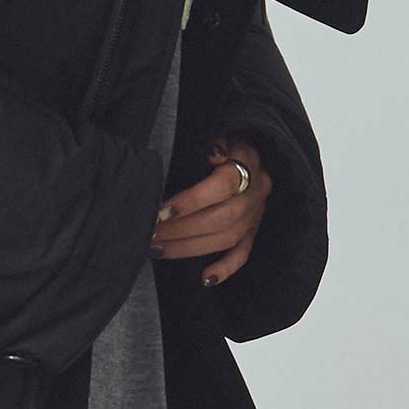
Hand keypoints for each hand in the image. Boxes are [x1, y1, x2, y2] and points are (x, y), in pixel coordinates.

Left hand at [149, 134, 271, 287]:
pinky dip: (226, 268)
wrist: (249, 148)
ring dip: (190, 248)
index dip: (190, 201)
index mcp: (248, 162)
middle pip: (222, 218)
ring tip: (158, 249)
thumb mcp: (219, 130)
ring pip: (227, 238)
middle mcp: (257, 191)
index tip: (159, 211)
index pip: (221, 186)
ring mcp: (257, 214)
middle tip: (150, 234)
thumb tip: (212, 153)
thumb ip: (213, 141)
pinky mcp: (255, 231)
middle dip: (181, 229)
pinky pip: (244, 254)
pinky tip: (205, 278)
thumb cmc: (223, 139)